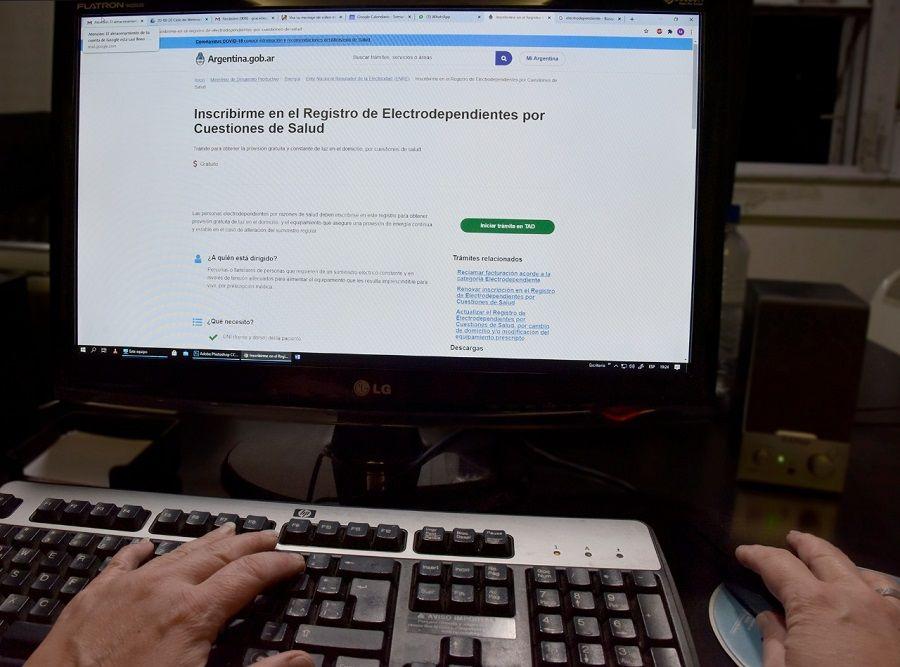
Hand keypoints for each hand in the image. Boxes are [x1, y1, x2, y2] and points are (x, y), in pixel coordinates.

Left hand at [25, 523, 313, 666]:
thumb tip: (301, 660)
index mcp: (194, 614)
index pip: (249, 575)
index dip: (278, 565)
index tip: (295, 561)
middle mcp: (163, 590)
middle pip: (218, 554)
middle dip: (250, 543)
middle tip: (272, 536)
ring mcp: (125, 589)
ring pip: (176, 552)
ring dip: (206, 541)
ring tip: (227, 531)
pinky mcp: (92, 598)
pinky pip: (122, 562)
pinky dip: (140, 550)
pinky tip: (147, 545)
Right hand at [736, 530, 899, 666]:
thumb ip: (774, 642)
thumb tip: (769, 622)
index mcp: (815, 604)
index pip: (778, 564)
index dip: (757, 555)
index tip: (745, 554)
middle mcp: (853, 598)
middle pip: (822, 555)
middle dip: (802, 544)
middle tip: (789, 540)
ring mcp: (886, 613)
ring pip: (859, 570)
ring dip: (836, 561)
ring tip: (824, 562)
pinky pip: (887, 594)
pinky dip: (868, 584)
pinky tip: (863, 593)